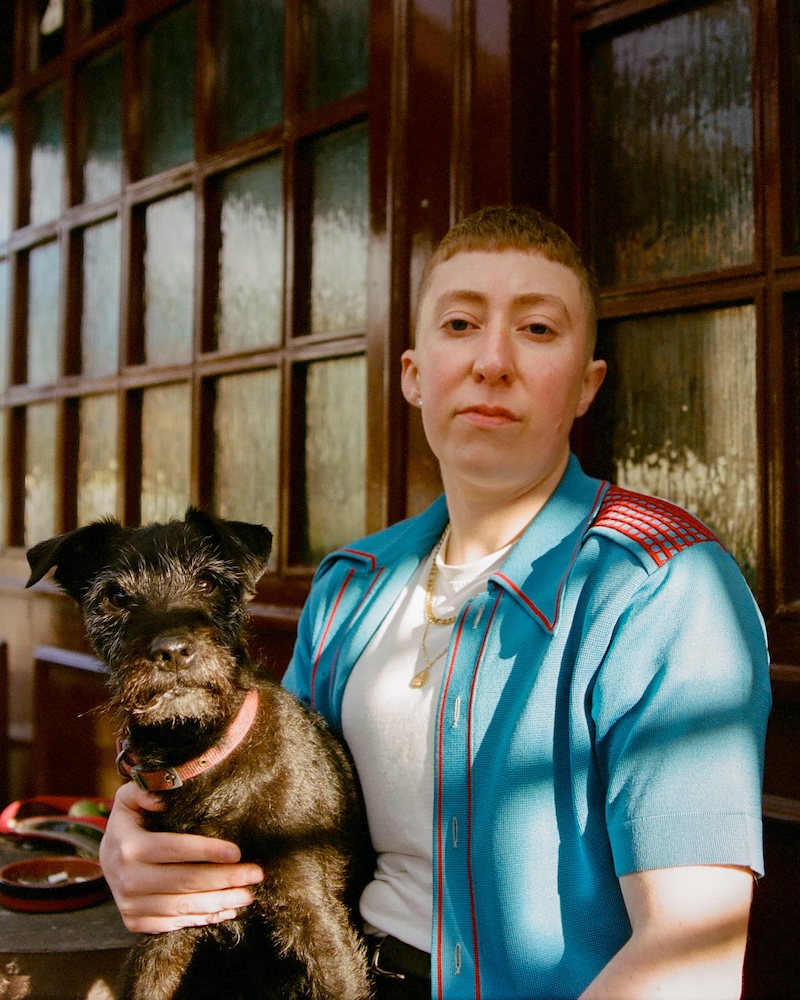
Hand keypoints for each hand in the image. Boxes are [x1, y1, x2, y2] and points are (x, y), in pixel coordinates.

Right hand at [98, 781, 263, 933]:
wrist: (105, 859)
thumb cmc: (130, 822)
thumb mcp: (130, 799)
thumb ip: (145, 789)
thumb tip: (163, 796)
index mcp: (129, 847)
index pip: (173, 849)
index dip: (206, 851)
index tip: (237, 852)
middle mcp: (127, 880)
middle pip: (184, 882)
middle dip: (224, 879)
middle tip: (256, 874)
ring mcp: (131, 905)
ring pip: (183, 907)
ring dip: (220, 902)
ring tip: (248, 894)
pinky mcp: (136, 923)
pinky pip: (175, 923)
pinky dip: (204, 918)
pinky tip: (227, 909)